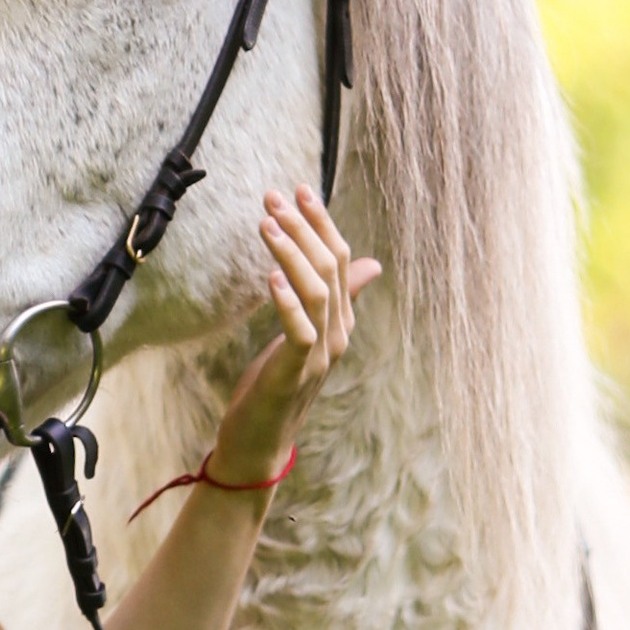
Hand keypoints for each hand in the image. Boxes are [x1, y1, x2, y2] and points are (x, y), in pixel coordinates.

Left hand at [204, 187, 380, 487]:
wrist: (258, 440)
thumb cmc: (276, 384)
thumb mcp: (305, 334)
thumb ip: (333, 298)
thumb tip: (371, 263)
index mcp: (341, 321)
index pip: (342, 260)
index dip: (322, 222)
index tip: (299, 189)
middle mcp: (338, 334)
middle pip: (332, 268)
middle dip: (303, 228)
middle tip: (273, 198)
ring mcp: (321, 356)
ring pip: (318, 292)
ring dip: (292, 255)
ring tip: (266, 225)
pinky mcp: (296, 374)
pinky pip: (300, 332)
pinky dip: (287, 302)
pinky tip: (270, 277)